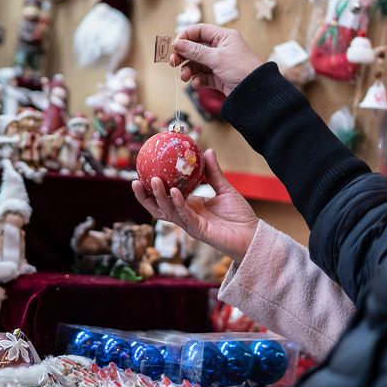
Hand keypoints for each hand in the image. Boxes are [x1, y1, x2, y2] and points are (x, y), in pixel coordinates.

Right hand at [132, 149, 258, 261]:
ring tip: (154, 180)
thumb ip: (214, 172)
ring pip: (167, 211)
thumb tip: (207, 151)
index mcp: (189, 206)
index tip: (142, 174)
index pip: (165, 198)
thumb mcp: (225, 189)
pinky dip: (178, 202)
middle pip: (158, 208)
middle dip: (144, 197)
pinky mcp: (198, 230)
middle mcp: (185, 216)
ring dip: (159, 196)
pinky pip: (184, 215)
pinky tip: (174, 191)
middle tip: (135, 181)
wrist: (252, 235)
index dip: (151, 189)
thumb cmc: (239, 216)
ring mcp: (190, 224)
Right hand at [171, 24, 262, 95]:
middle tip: (173, 62)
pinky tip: (197, 83)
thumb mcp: (217, 58)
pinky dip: (198, 80)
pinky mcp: (219, 78)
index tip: (174, 45)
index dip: (186, 36)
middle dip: (184, 55)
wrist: (255, 93)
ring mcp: (220, 64)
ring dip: (189, 70)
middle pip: (196, 48)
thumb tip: (177, 43)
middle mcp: (221, 48)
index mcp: (224, 37)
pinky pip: (203, 76)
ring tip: (185, 77)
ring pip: (198, 64)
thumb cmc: (241, 69)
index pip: (200, 30)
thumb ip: (195, 51)